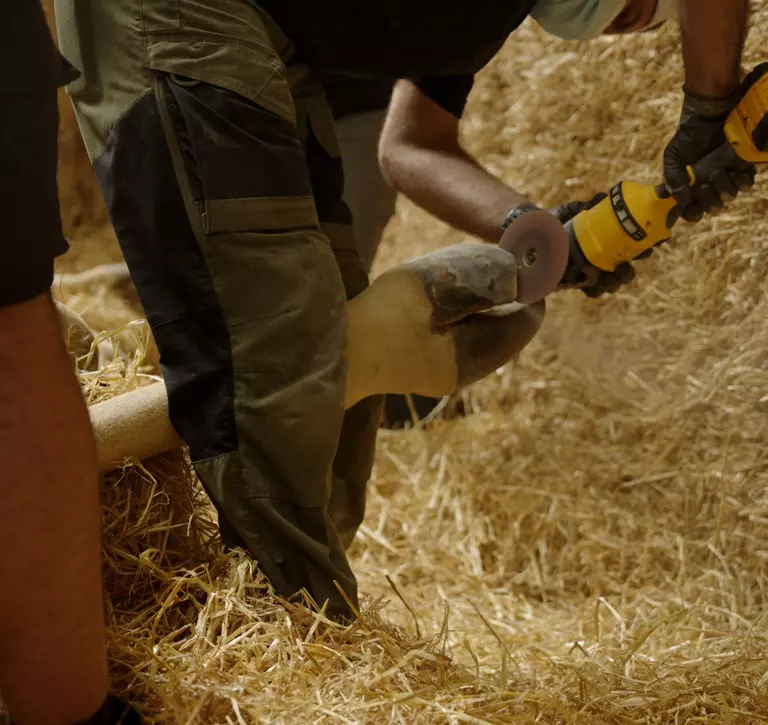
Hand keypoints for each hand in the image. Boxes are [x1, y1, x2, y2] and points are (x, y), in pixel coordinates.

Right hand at [346, 243, 544, 406]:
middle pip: (505, 328)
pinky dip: (455, 315)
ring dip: (477, 304)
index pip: (527, 320)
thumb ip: (485, 278)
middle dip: (501, 295)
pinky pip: (456, 338)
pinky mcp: (422, 368)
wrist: (334, 352)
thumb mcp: (439, 285)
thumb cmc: (386, 316)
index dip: (528, 287)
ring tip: (456, 276)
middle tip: (484, 262)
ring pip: (480, 333)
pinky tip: (434, 299)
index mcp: (477, 355)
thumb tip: (518, 275)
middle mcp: (467, 371)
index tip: (515, 259)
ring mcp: (443, 374)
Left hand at [551, 192, 647, 297]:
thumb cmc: (552, 222)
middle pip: (624, 270)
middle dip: (631, 269)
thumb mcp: (570, 211)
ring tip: (616, 274)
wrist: (526, 235)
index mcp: (606, 244)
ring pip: (611, 283)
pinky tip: (596, 282)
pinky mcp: (574, 284)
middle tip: (633, 262)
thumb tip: (600, 198)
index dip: (646, 247)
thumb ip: (585, 207)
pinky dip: (596, 289)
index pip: (632, 248)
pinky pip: (591, 291)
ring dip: (618, 280)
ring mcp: (588, 274)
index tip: (657, 241)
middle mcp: (600, 261)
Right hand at [663, 80, 757, 222]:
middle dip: (707, 199)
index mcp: (691, 187)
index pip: (692, 212)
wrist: (710, 114)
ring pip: (729, 196)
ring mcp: (727, 178)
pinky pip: (745, 183)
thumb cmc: (689, 135)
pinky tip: (731, 167)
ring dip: (723, 187)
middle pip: (712, 208)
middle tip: (702, 184)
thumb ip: (671, 179)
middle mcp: (709, 185)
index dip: (692, 214)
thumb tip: (681, 199)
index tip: (690, 208)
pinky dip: (739, 178)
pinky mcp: (743, 168)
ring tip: (716, 170)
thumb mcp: (672, 157)